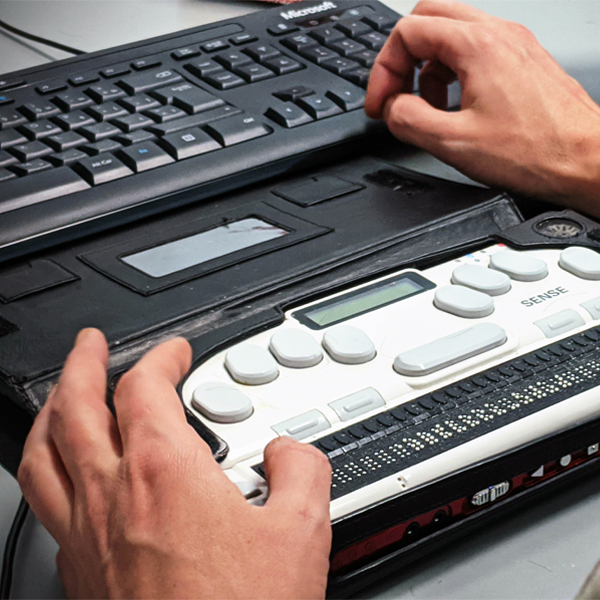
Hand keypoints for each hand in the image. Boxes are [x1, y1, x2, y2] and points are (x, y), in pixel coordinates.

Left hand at [18, 329, 331, 598]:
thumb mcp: (302, 531)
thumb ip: (301, 470)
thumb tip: (289, 451)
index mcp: (164, 472)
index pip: (145, 387)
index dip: (161, 357)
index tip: (176, 352)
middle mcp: (113, 497)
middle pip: (75, 406)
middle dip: (83, 364)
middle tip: (90, 345)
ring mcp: (85, 536)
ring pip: (44, 454)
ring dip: (52, 412)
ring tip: (62, 396)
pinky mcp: (79, 574)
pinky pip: (48, 506)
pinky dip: (53, 474)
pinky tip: (69, 479)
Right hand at [365, 0, 599, 216]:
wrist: (586, 160)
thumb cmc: (536, 151)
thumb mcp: (453, 143)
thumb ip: (408, 120)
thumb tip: (392, 108)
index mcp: (477, 45)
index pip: (407, 33)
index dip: (383, 71)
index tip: (381, 104)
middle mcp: (498, 34)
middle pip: (428, 18)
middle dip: (402, 58)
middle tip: (394, 95)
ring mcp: (513, 44)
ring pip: (452, 33)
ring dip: (427, 67)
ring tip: (426, 107)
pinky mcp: (522, 62)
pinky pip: (475, 51)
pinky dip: (452, 72)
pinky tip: (454, 106)